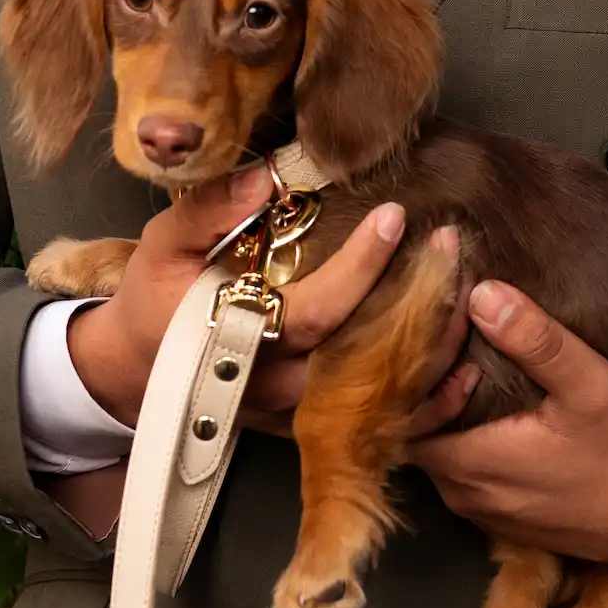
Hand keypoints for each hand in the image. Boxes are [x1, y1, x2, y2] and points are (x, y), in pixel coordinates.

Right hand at [65, 173, 469, 435]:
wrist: (136, 372)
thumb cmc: (153, 301)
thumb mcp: (163, 244)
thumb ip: (210, 209)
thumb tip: (267, 176)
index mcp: (240, 337)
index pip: (319, 310)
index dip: (361, 267)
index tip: (395, 217)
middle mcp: (277, 384)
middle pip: (366, 357)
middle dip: (420, 304)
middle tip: (453, 247)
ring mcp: (299, 415)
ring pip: (382, 396)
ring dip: (437, 352)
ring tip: (470, 293)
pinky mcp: (313, 430)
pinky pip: (382, 425)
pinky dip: (430, 404)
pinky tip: (467, 369)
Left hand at [407, 281, 607, 567]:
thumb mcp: (595, 384)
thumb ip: (537, 340)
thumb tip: (482, 292)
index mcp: (478, 465)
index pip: (405, 414)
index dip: (414, 370)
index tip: (448, 328)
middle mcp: (470, 498)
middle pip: (415, 436)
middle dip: (425, 387)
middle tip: (451, 335)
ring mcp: (488, 515)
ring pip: (438, 458)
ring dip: (445, 415)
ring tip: (468, 363)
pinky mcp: (509, 522)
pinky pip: (466, 477)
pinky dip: (467, 441)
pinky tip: (494, 408)